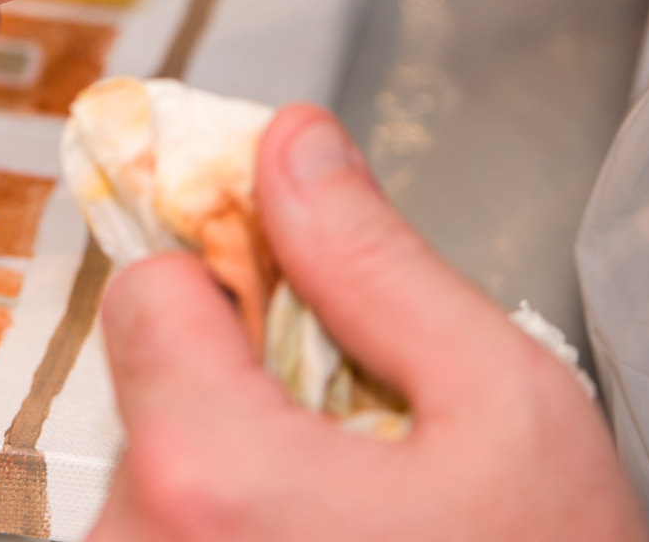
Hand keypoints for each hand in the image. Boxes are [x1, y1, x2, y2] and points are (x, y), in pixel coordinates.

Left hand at [91, 106, 648, 541]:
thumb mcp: (507, 409)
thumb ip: (377, 264)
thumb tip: (289, 145)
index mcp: (209, 473)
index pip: (141, 290)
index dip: (230, 278)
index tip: (299, 304)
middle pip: (148, 384)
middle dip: (244, 382)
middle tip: (364, 440)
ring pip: (159, 468)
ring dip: (241, 469)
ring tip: (358, 519)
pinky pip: (169, 538)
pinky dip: (232, 530)